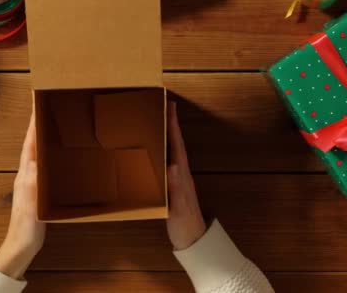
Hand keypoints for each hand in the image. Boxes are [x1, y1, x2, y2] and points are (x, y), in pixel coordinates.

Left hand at [0, 112, 45, 278]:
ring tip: (55, 123)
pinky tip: (60, 154)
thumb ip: (33, 180)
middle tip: (48, 106)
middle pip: (34, 142)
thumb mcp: (31, 201)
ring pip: (40, 151)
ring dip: (45, 136)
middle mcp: (27, 172)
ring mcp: (33, 180)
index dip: (34, 122)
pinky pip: (46, 164)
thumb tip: (37, 157)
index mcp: (25, 172)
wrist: (22, 244)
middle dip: (39, 123)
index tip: (37, 101)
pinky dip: (51, 153)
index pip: (30, 141)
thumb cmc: (27, 223)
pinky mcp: (39, 189)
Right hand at [166, 102, 206, 250]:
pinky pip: (166, 163)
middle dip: (170, 124)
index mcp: (182, 174)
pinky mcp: (173, 187)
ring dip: (166, 136)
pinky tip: (154, 152)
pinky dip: (160, 152)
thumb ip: (176, 187)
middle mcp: (181, 173)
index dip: (173, 125)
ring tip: (157, 123)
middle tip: (162, 107)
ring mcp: (178, 179)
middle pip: (175, 143)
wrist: (193, 240)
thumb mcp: (178, 207)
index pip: (177, 145)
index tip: (170, 106)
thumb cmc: (185, 224)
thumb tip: (173, 165)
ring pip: (171, 151)